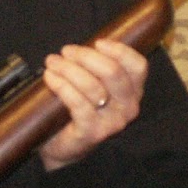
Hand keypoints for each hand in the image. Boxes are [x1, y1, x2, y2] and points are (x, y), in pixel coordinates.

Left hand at [38, 39, 146, 171]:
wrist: (62, 145)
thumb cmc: (78, 109)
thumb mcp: (94, 84)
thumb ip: (97, 66)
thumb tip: (83, 45)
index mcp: (133, 92)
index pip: (138, 66)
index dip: (119, 50)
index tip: (96, 43)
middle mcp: (128, 108)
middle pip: (113, 72)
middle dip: (86, 56)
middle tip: (66, 51)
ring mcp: (111, 122)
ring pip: (92, 85)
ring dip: (68, 69)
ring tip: (52, 63)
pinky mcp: (92, 132)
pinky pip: (77, 103)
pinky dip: (61, 85)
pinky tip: (50, 78)